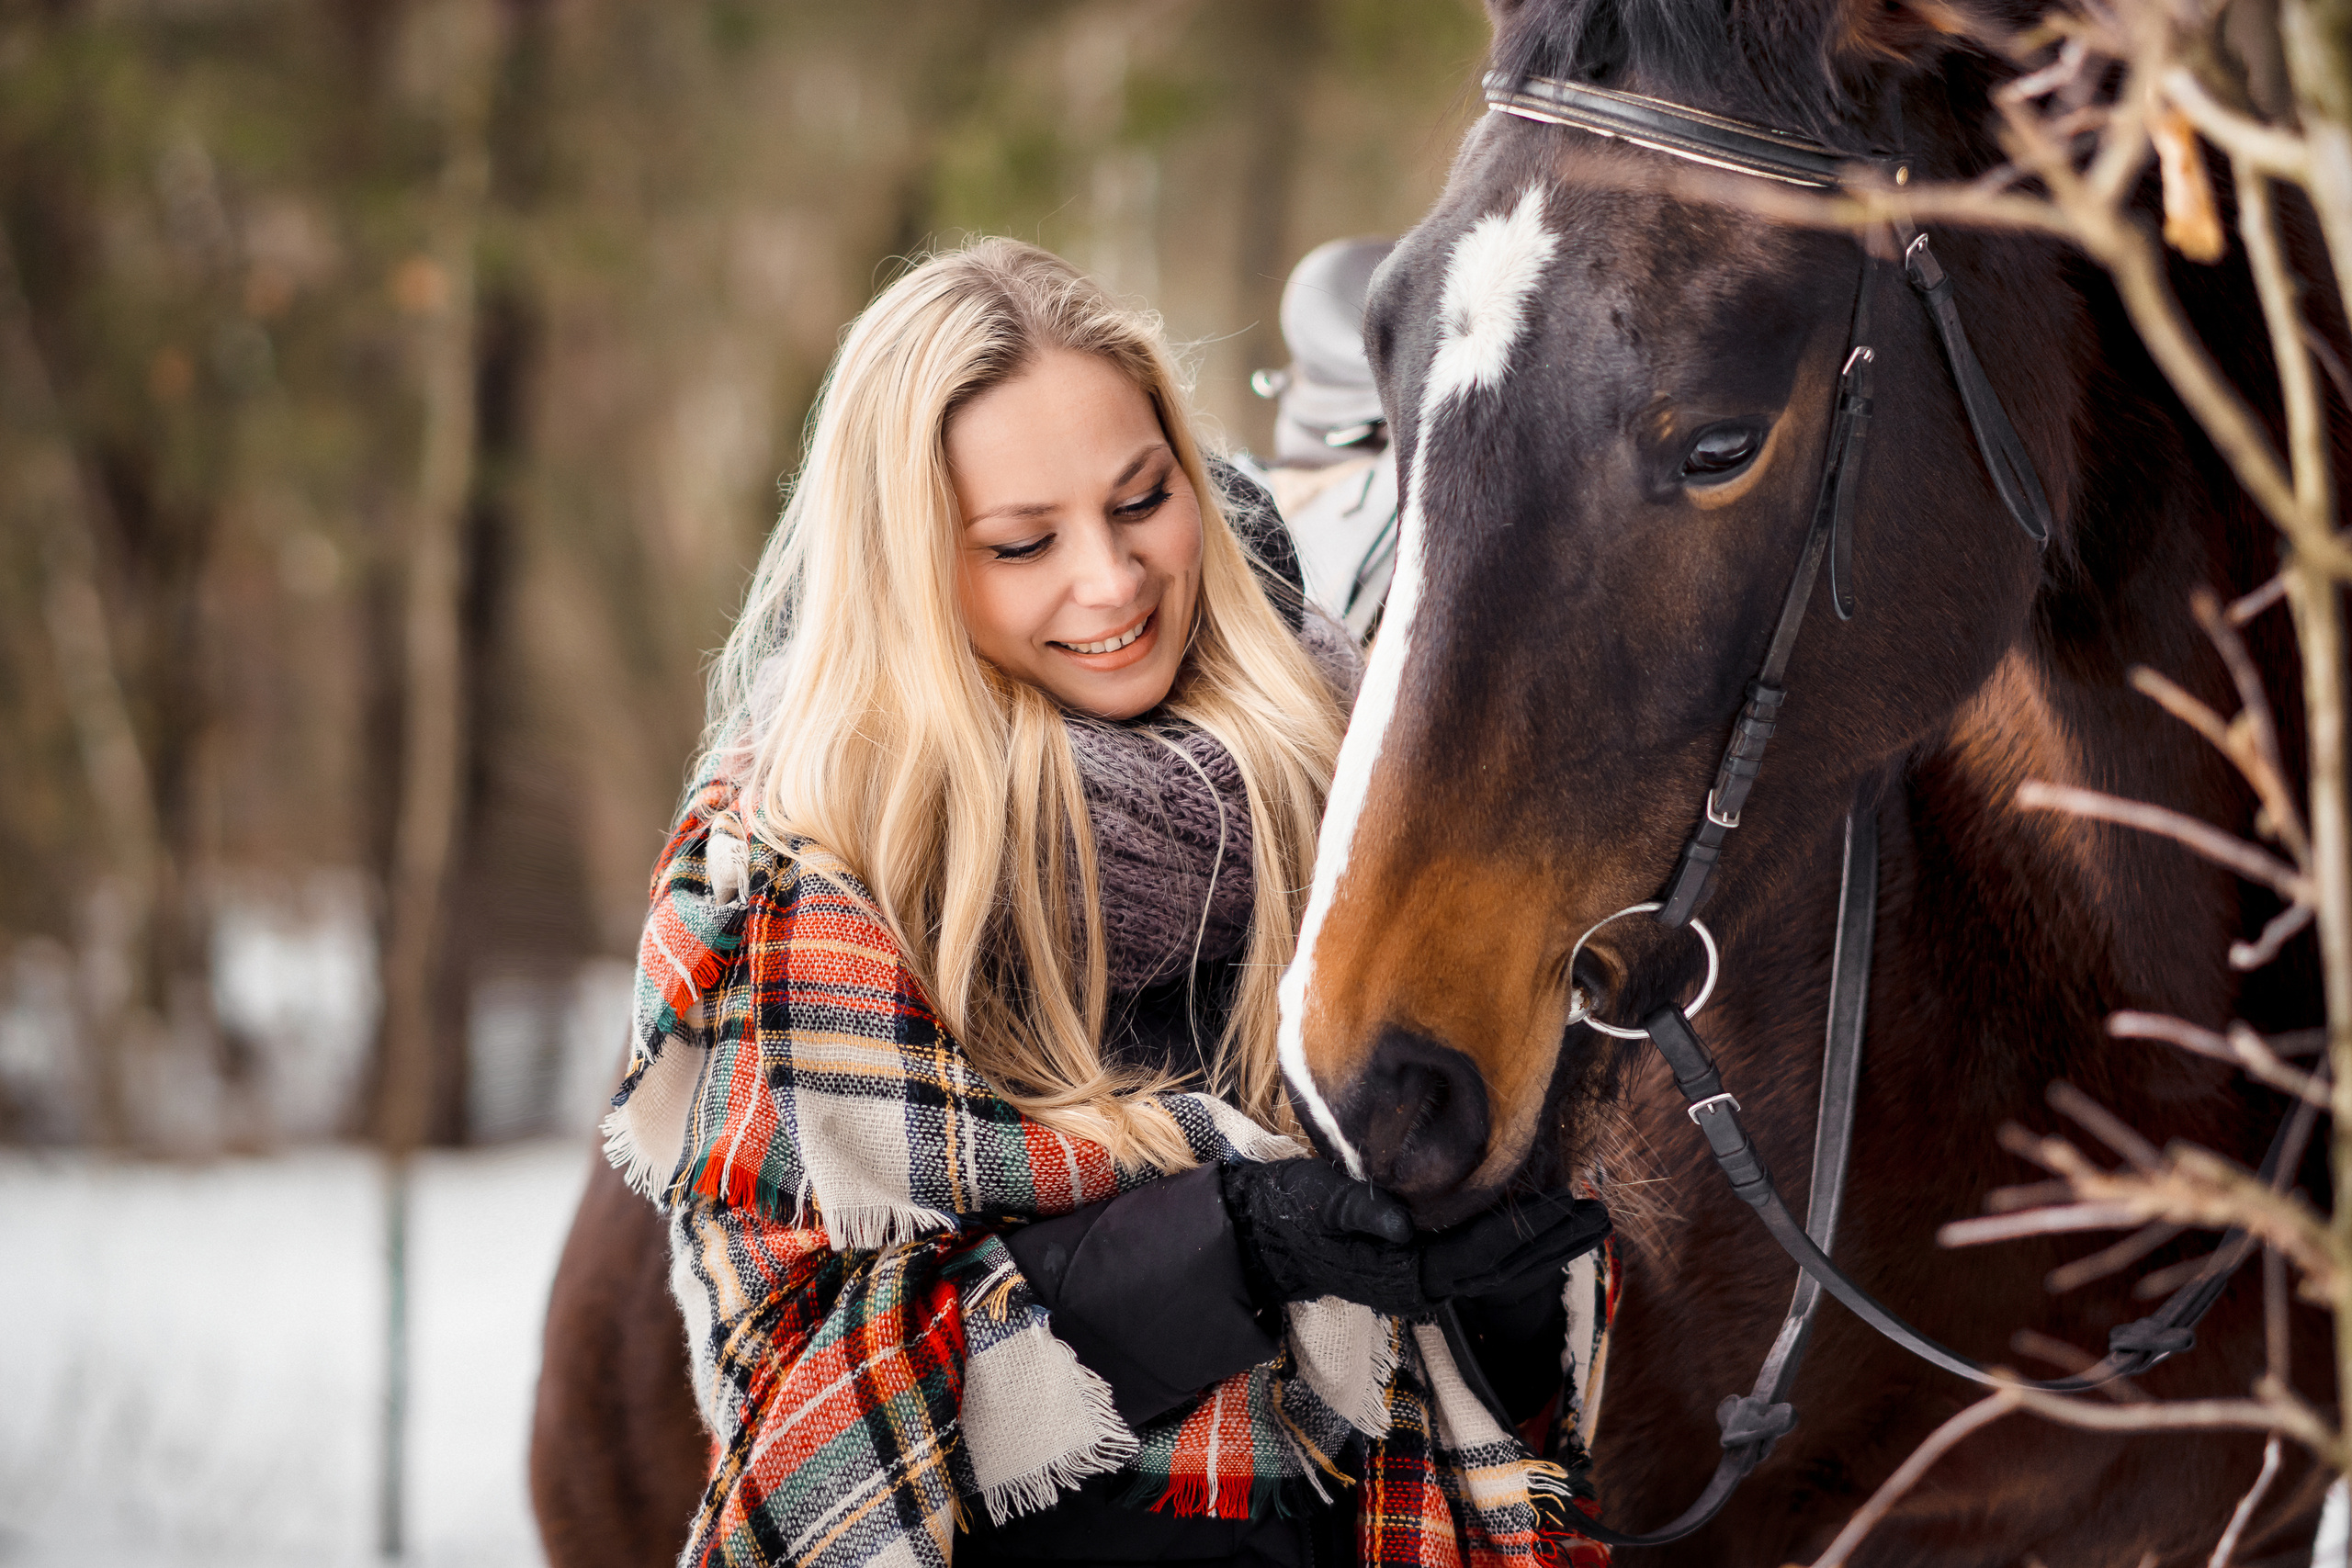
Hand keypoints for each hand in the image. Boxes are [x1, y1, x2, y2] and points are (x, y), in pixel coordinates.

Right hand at [1220, 1158, 1610, 1317]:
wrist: (1262, 1233)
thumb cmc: (1291, 1211)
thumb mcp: (1321, 1200)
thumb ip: (1361, 1210)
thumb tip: (1402, 1226)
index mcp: (1403, 1273)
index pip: (1481, 1255)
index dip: (1530, 1233)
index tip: (1572, 1208)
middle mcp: (1420, 1285)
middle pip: (1501, 1269)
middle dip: (1553, 1244)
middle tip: (1601, 1216)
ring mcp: (1419, 1279)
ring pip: (1495, 1268)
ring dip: (1541, 1246)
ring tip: (1583, 1220)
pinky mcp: (1416, 1267)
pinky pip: (1478, 1260)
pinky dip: (1512, 1243)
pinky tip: (1534, 1227)